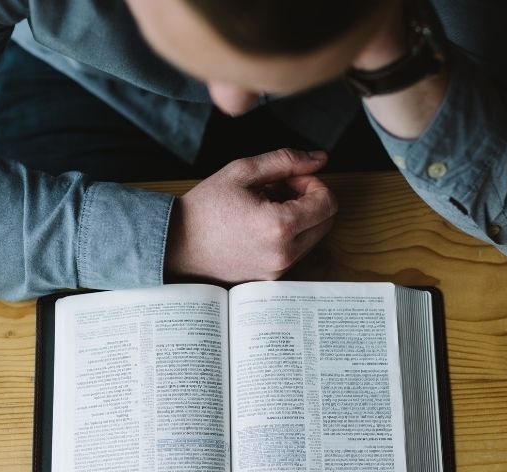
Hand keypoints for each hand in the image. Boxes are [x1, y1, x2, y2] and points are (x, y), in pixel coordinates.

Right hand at [165, 148, 336, 281]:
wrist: (177, 243)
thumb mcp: (243, 171)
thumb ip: (286, 160)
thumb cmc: (206, 206)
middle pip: (326, 222)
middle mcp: (284, 254)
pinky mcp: (271, 278)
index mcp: (279, 226)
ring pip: (313, 238)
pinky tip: (261, 225)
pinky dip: (288, 235)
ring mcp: (278, 270)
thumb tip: (320, 159)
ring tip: (267, 206)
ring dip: (300, 218)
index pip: (328, 203)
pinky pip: (295, 252)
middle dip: (311, 200)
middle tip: (281, 190)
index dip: (315, 183)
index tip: (292, 178)